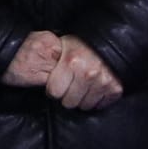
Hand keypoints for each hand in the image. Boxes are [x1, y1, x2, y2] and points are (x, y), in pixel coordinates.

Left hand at [7, 31, 124, 111]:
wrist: (108, 42)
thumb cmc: (80, 45)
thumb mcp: (61, 47)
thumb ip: (50, 61)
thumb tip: (32, 71)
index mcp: (72, 62)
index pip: (55, 92)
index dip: (53, 89)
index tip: (56, 84)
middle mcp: (88, 73)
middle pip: (69, 102)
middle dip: (67, 96)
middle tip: (70, 86)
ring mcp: (103, 81)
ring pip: (84, 106)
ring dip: (81, 99)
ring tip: (82, 88)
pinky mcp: (115, 88)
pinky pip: (101, 105)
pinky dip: (97, 100)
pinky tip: (94, 90)